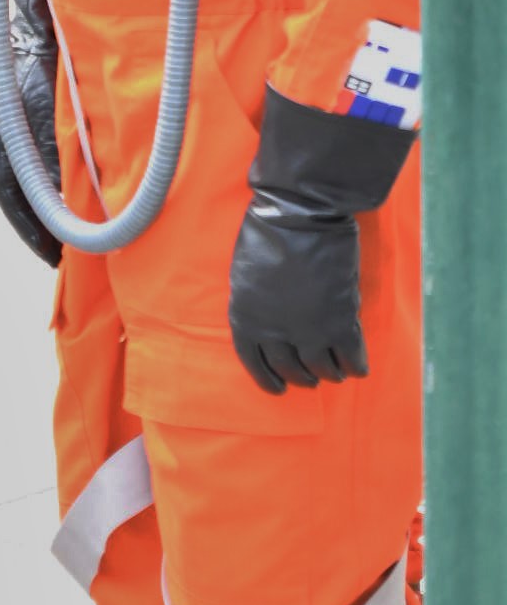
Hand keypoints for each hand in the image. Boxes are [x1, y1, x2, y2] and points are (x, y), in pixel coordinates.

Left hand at [229, 194, 367, 393]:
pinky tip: (359, 368)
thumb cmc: (267, 233)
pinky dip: (356, 364)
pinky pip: (350, 355)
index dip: (266, 378)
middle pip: (289, 368)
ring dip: (329, 373)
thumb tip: (270, 318)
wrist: (298, 215)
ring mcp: (308, 330)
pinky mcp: (339, 321)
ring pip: (321, 367)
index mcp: (245, 317)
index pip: (253, 361)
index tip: (278, 389)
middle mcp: (274, 331)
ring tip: (335, 374)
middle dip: (301, 377)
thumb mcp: (246, 273)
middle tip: (311, 379)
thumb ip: (256, 301)